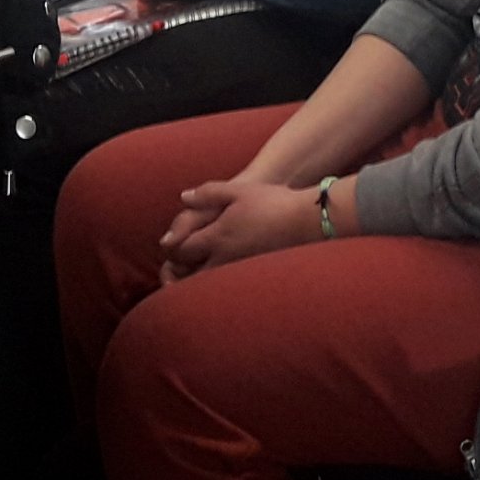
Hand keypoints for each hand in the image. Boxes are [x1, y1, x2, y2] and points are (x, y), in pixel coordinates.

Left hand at [158, 177, 318, 277]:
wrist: (308, 222)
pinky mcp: (252, 279)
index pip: (180, 250)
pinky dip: (213, 286)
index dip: (172, 247)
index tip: (172, 242)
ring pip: (205, 287)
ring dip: (193, 282)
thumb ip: (207, 193)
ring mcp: (239, 272)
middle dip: (176, 272)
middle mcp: (225, 259)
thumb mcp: (237, 190)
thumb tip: (183, 198)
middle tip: (172, 266)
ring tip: (190, 274)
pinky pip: (224, 289)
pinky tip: (216, 277)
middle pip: (188, 276)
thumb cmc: (273, 202)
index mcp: (218, 237)